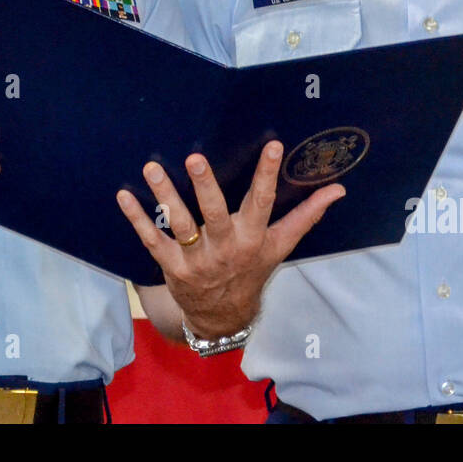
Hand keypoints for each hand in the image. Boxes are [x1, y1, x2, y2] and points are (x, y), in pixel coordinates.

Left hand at [116, 141, 344, 338]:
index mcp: (253, 238)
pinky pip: (151, 240)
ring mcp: (195, 259)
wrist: (223, 316)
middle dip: (205, 186)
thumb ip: (306, 215)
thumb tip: (338, 189)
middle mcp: (224, 248)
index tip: (273, 145)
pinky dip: (137, 219)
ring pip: (179, 224)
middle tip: (195, 157)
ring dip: (165, 196)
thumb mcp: (281, 246)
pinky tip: (124, 196)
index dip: (268, 174)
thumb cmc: (252, 270)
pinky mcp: (171, 265)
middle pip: (214, 214)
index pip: (262, 202)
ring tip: (152, 168)